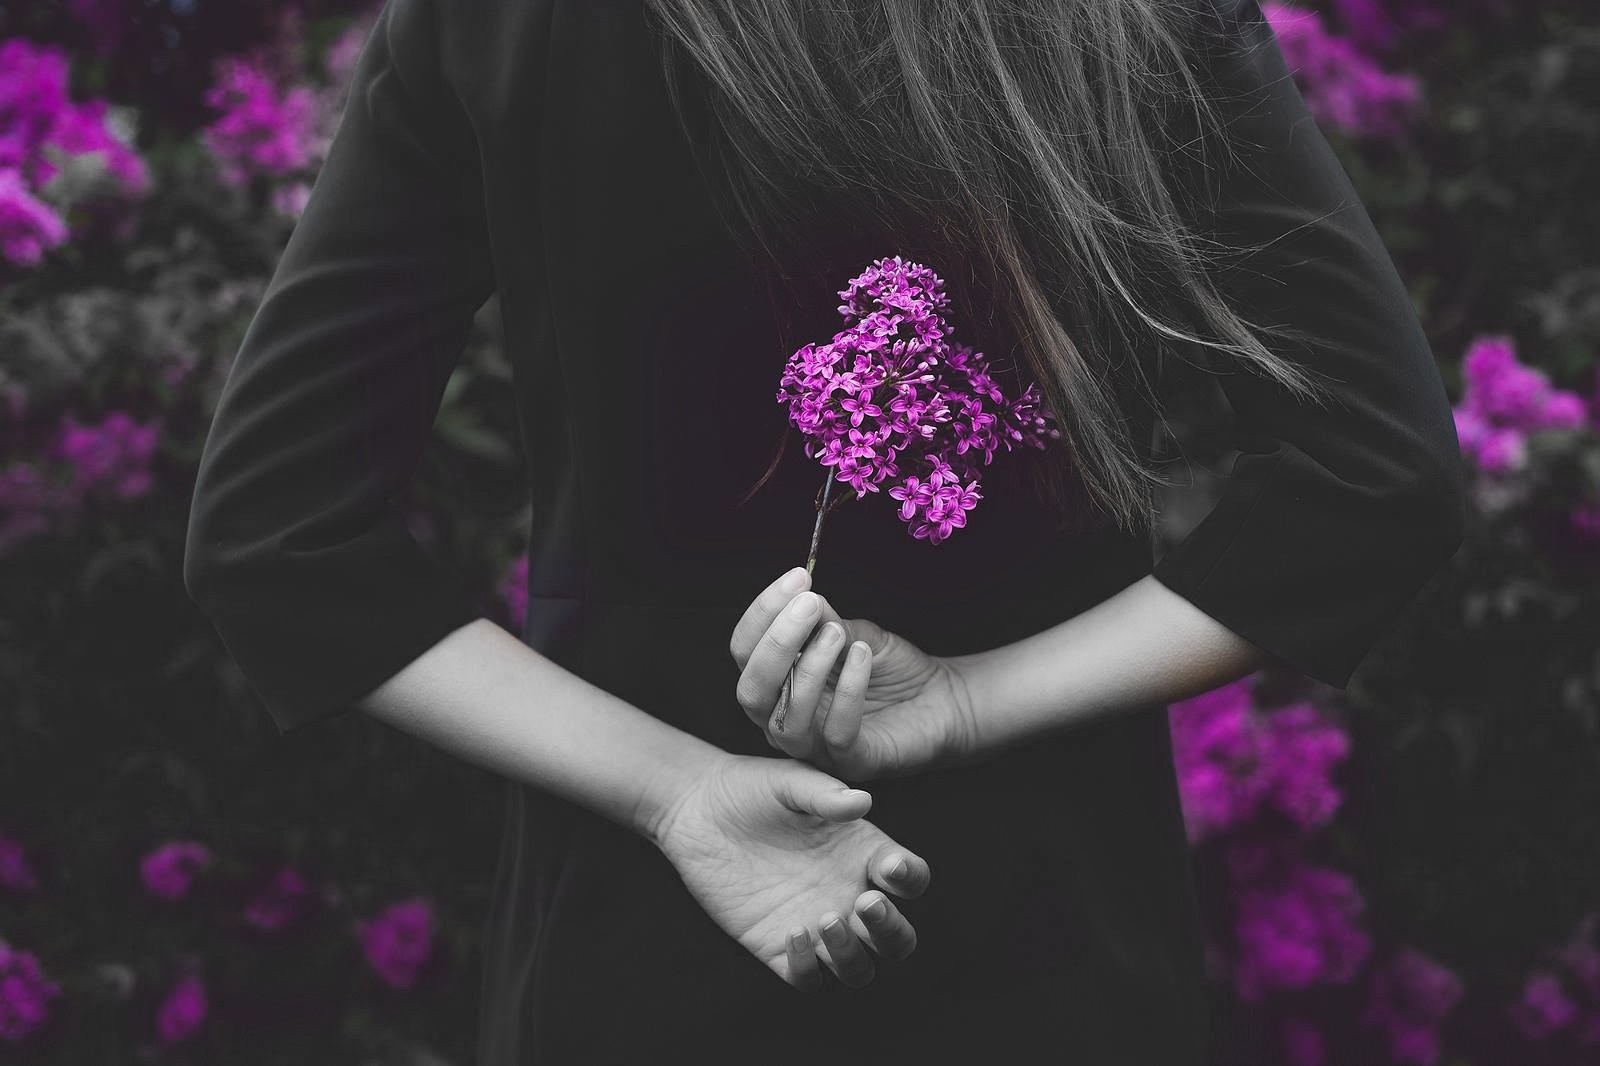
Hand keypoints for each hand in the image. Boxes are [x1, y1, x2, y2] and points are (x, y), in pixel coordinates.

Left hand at [650, 752, 931, 989]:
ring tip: (825, 919)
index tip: (888, 868)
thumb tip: (863, 803)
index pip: (910, 879)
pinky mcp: (776, 945)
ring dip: (852, 955)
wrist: (698, 809)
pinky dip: (808, 967)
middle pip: (897, 939)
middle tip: (865, 904)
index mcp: (863, 854)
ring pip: (858, 968)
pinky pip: (807, 978)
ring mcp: (815, 925)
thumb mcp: (790, 782)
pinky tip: (792, 933)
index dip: (910, 880)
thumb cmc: (752, 788)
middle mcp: (847, 894)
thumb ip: (826, 794)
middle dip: (891, 931)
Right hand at [729, 568, 979, 780]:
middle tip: (808, 604)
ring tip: (837, 633)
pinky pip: (838, 735)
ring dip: (810, 669)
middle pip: (752, 691)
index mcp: (777, 683)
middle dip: (776, 643)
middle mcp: (785, 718)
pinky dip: (849, 691)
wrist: (943, 698)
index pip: (745, 651)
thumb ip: (823, 622)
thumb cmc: (889, 667)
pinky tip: (863, 656)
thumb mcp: (852, 634)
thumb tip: (799, 597)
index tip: (798, 578)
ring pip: (787, 720)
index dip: (763, 613)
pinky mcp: (853, 762)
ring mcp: (816, 747)